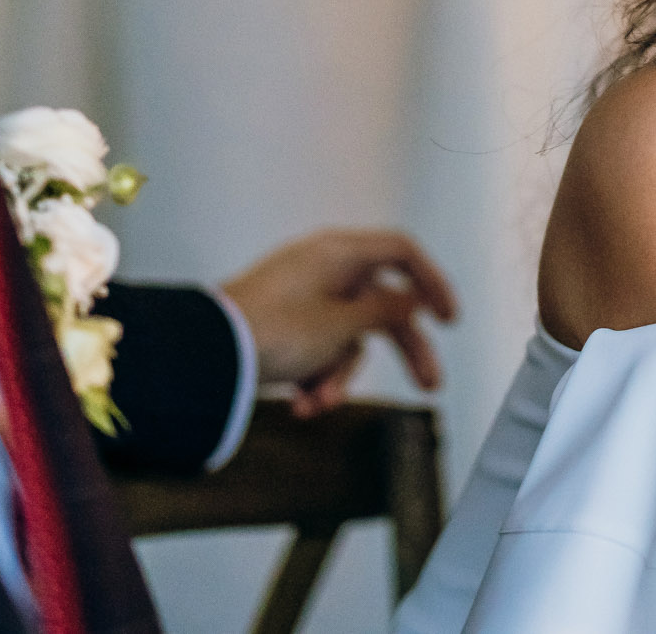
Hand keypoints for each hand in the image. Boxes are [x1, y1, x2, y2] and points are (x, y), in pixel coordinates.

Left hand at [220, 229, 457, 418]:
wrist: (207, 356)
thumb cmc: (271, 329)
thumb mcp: (343, 326)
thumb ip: (387, 312)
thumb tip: (412, 301)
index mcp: (339, 252)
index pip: (401, 253)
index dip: (431, 282)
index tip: (448, 318)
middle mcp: (323, 268)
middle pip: (381, 306)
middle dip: (402, 350)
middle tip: (430, 383)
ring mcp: (303, 296)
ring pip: (348, 337)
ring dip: (341, 375)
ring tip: (319, 401)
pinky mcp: (285, 324)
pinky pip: (319, 350)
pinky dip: (315, 377)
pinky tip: (301, 402)